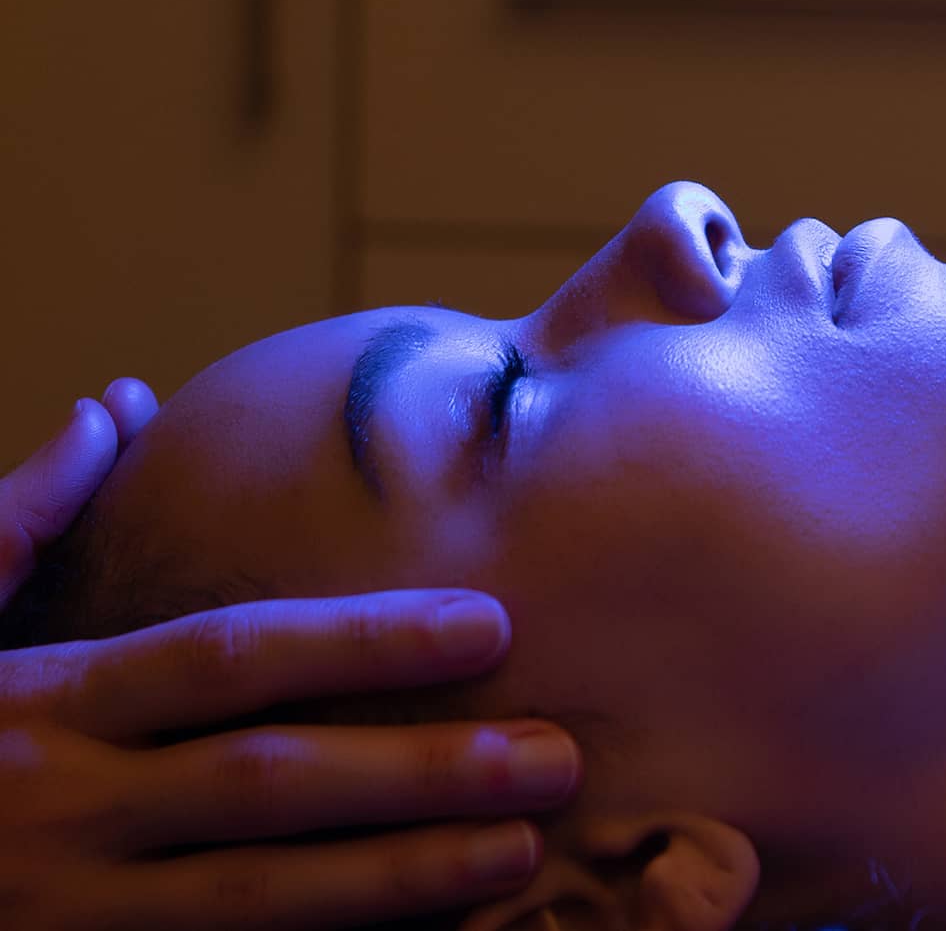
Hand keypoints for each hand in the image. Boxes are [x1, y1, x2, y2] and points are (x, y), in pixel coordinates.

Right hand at [1, 400, 581, 930]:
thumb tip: (114, 400)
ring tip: (521, 853)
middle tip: (559, 756)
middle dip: (422, 774)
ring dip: (399, 883)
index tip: (489, 627)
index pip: (234, 659)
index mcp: (48, 704)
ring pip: (260, 906)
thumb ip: (20, 513)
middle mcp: (69, 813)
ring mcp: (71, 920)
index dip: (365, 643)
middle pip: (274, 789)